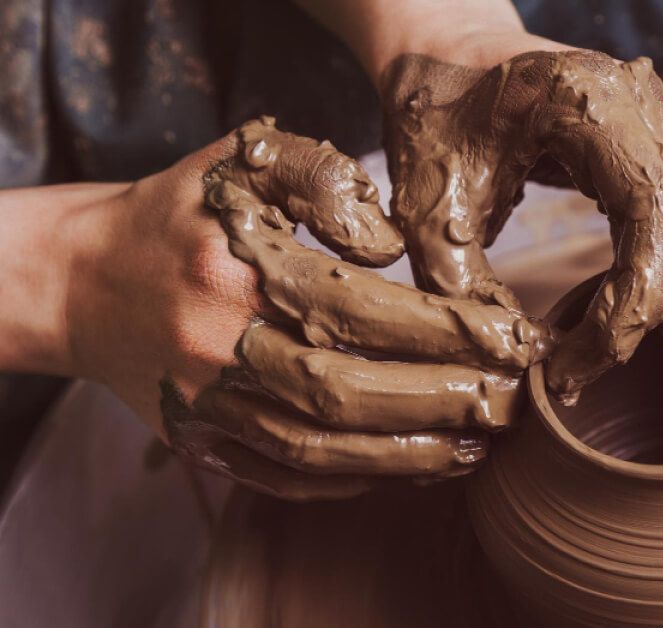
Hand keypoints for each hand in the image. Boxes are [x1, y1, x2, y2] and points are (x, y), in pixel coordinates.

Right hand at [71, 117, 552, 499]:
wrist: (82, 279)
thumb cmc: (182, 213)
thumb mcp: (246, 162)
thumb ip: (323, 179)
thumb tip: (390, 247)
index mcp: (237, 271)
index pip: (361, 311)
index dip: (443, 331)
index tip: (507, 337)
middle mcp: (218, 348)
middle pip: (347, 392)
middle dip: (440, 402)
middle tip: (511, 403)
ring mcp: (206, 405)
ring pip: (318, 449)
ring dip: (406, 456)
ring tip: (477, 448)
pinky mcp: (202, 441)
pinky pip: (282, 477)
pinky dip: (351, 482)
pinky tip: (408, 468)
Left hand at [380, 50, 662, 402]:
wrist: (448, 52)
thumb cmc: (437, 114)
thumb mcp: (428, 197)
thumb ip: (459, 279)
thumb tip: (516, 354)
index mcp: (589, 108)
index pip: (653, 218)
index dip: (628, 308)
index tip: (572, 362)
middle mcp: (645, 101)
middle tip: (621, 351)